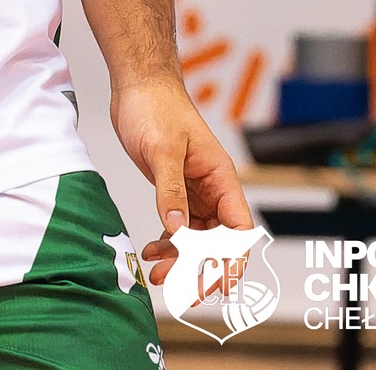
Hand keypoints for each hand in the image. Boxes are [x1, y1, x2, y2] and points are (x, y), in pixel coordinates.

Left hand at [112, 73, 250, 283]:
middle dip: (202, 269)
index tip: (215, 283)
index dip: (231, 260)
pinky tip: (150, 253)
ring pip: (196, 239)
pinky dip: (167, 244)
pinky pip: (177, 228)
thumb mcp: (162, 149)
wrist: (138, 84)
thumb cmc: (156, 106)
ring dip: (180, 260)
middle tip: (181, 291)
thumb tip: (176, 228)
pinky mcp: (173, 190)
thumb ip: (170, 189)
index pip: (237, 229)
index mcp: (220, 178)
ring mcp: (193, 191)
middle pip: (218, 242)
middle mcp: (212, 189)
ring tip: (157, 274)